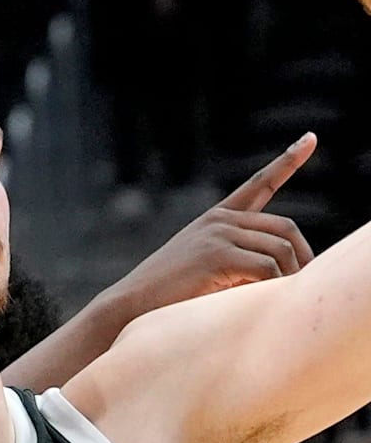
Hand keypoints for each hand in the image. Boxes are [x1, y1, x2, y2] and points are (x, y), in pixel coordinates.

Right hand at [114, 132, 316, 310]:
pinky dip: (271, 289)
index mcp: (217, 219)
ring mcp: (218, 234)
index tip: (310, 138)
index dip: (289, 160)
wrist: (133, 304)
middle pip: (285, 228)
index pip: (260, 183)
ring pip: (281, 251)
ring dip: (286, 279)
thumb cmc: (170, 296)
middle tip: (300, 285)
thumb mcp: (209, 270)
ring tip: (270, 300)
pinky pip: (268, 269)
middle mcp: (220, 220)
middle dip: (301, 257)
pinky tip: (253, 300)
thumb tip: (285, 269)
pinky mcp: (217, 255)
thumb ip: (241, 260)